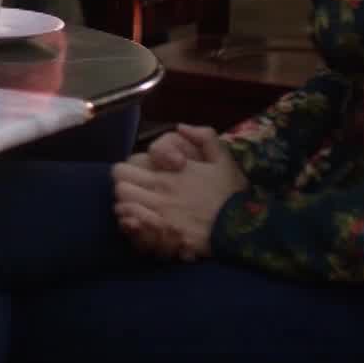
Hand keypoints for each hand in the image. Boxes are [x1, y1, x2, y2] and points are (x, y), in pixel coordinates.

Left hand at [110, 125, 244, 261]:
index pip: (123, 169)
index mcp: (168, 173)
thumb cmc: (231, 193)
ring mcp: (160, 215)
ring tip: (139, 209)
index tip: (137, 176)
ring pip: (122, 208)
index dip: (127, 172)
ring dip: (127, 208)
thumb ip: (204, 136)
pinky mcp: (166, 236)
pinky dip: (134, 226)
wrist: (245, 227)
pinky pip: (136, 229)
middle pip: (118, 188)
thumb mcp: (223, 158)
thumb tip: (181, 126)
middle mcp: (159, 192)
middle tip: (136, 192)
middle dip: (124, 188)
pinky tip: (144, 226)